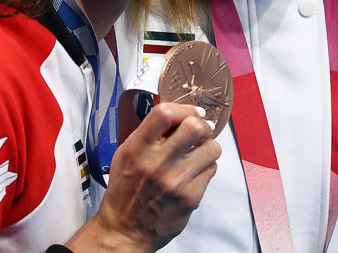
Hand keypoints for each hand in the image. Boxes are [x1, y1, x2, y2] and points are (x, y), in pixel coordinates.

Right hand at [67, 102, 220, 251]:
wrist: (125, 229)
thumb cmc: (126, 190)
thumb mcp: (126, 155)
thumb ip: (149, 133)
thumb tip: (180, 113)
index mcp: (137, 149)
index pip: (164, 113)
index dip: (183, 108)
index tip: (190, 113)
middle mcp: (156, 164)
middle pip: (195, 126)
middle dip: (201, 126)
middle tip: (199, 132)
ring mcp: (176, 181)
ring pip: (212, 148)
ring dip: (207, 148)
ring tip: (197, 155)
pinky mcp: (190, 197)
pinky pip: (212, 170)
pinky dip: (205, 168)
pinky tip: (193, 174)